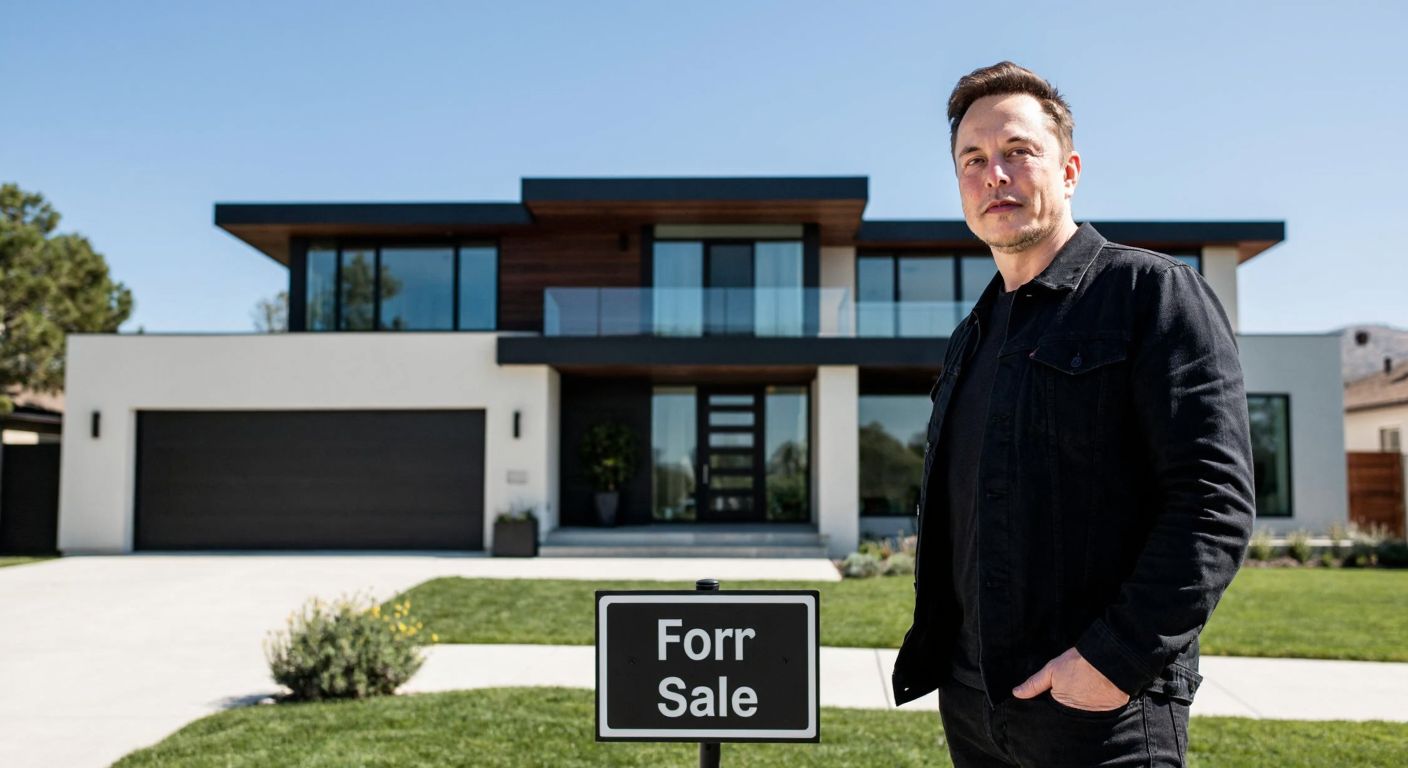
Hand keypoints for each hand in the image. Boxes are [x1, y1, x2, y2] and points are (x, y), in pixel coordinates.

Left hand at [1011, 647, 1129, 711]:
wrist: (1108, 659)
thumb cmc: (1078, 663)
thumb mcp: (1051, 670)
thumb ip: (1034, 684)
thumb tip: (1016, 693)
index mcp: (1061, 705)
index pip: (1054, 710)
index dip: (1053, 702)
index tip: (1055, 694)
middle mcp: (1077, 715)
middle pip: (1069, 714)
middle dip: (1068, 707)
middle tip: (1073, 690)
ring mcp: (1094, 714)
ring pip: (1085, 714)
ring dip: (1084, 707)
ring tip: (1086, 691)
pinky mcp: (1110, 711)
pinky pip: (1102, 712)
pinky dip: (1099, 705)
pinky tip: (1098, 694)